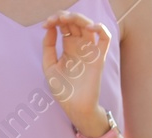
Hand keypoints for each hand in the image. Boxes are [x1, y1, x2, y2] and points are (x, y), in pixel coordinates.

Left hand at [41, 12, 111, 137]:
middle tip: (54, 19)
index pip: (64, 25)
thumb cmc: (63, 90)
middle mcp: (80, 46)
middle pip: (76, 22)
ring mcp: (90, 51)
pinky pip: (105, 38)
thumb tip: (50, 27)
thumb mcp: (49, 66)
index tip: (46, 24)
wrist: (75, 107)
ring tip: (66, 18)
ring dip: (78, 17)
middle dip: (64, 16)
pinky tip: (90, 27)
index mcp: (68, 47)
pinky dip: (101, 28)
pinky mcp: (100, 57)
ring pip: (89, 25)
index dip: (55, 20)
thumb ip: (48, 47)